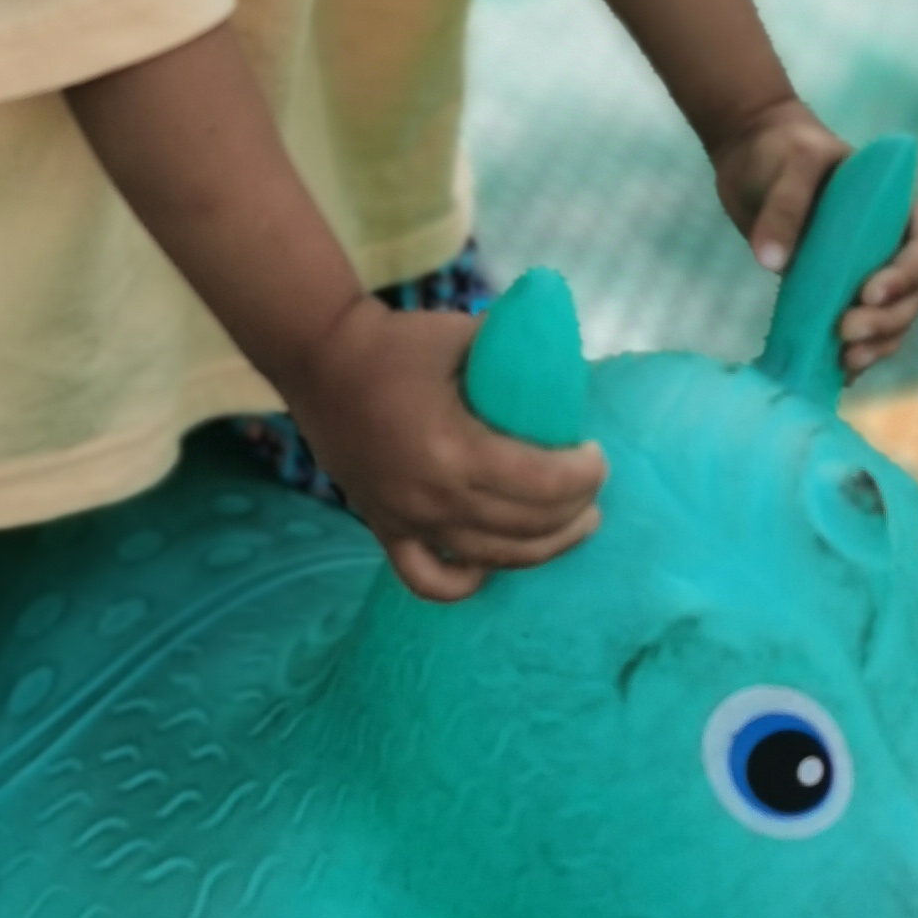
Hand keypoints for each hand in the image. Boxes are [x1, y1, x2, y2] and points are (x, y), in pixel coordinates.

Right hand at [271, 296, 607, 604]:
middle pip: (527, 526)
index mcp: (455, 448)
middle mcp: (433, 498)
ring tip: (574, 526)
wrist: (320, 360)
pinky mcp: (384, 530)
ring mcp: (406, 521)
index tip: (597, 456)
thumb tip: (568, 373)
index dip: (583, 475)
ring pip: (493, 559)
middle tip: (592, 487)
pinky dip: (467, 581)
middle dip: (575, 509)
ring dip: (544, 547)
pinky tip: (494, 563)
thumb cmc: (396, 343)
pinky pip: (429, 580)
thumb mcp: (466, 336)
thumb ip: (518, 357)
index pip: (542, 483)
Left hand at [709, 97, 917, 380]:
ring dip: (875, 346)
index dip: (905, 278)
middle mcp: (888, 245)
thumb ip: (785, 206)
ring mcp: (862, 271)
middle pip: (911, 297)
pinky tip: (834, 375)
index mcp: (898, 209)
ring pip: (889, 321)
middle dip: (886, 322)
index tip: (868, 292)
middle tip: (845, 333)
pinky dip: (850, 354)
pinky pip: (853, 330)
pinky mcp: (832, 291)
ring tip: (844, 362)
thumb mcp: (790, 163)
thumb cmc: (783, 149)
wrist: (751, 154)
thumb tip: (773, 263)